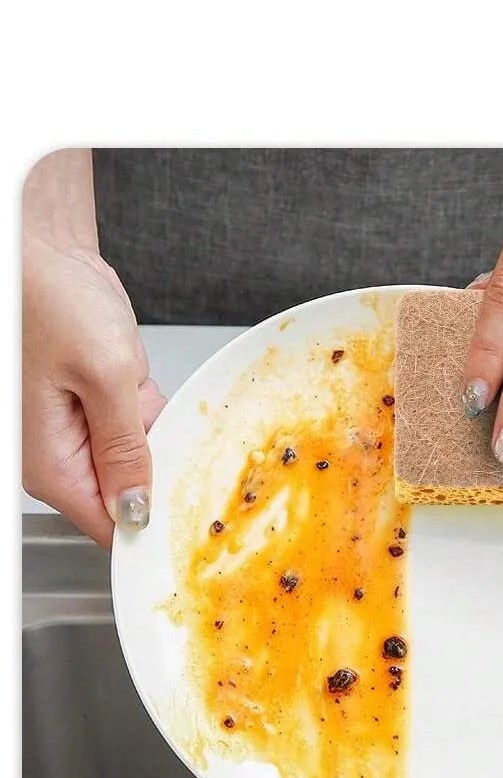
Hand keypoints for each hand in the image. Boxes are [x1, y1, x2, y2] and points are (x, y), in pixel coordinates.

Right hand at [23, 150, 164, 547]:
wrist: (37, 247)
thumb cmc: (48, 295)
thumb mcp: (104, 375)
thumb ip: (125, 448)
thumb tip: (136, 509)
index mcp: (50, 466)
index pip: (111, 530)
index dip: (154, 525)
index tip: (191, 514)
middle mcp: (57, 457)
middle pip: (130, 494)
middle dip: (155, 458)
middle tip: (143, 408)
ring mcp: (73, 434)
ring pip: (138, 458)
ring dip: (150, 424)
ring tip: (126, 377)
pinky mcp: (91, 410)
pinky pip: (133, 428)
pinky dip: (144, 405)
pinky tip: (129, 372)